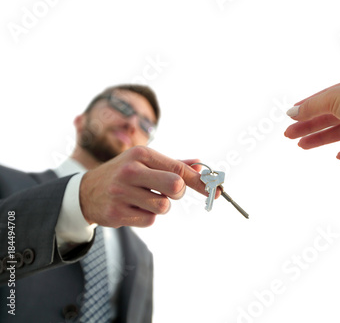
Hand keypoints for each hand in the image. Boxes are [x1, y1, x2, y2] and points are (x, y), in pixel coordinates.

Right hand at [79, 146, 210, 227]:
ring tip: (145, 199)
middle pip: (175, 186)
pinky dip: (147, 216)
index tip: (216, 190)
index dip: (200, 181)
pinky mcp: (116, 212)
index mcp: (141, 154)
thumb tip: (201, 167)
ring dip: (160, 206)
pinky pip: (149, 220)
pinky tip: (134, 208)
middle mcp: (131, 171)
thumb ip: (174, 165)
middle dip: (179, 193)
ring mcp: (122, 192)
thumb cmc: (124, 174)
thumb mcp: (145, 162)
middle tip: (169, 192)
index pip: (179, 168)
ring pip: (163, 207)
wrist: (87, 192)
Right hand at [284, 75, 339, 159]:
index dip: (306, 108)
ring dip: (320, 140)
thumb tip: (292, 112)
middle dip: (308, 126)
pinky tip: (337, 157)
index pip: (324, 99)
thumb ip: (312, 107)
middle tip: (289, 135)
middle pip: (329, 118)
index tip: (290, 117)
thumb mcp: (333, 99)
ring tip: (301, 146)